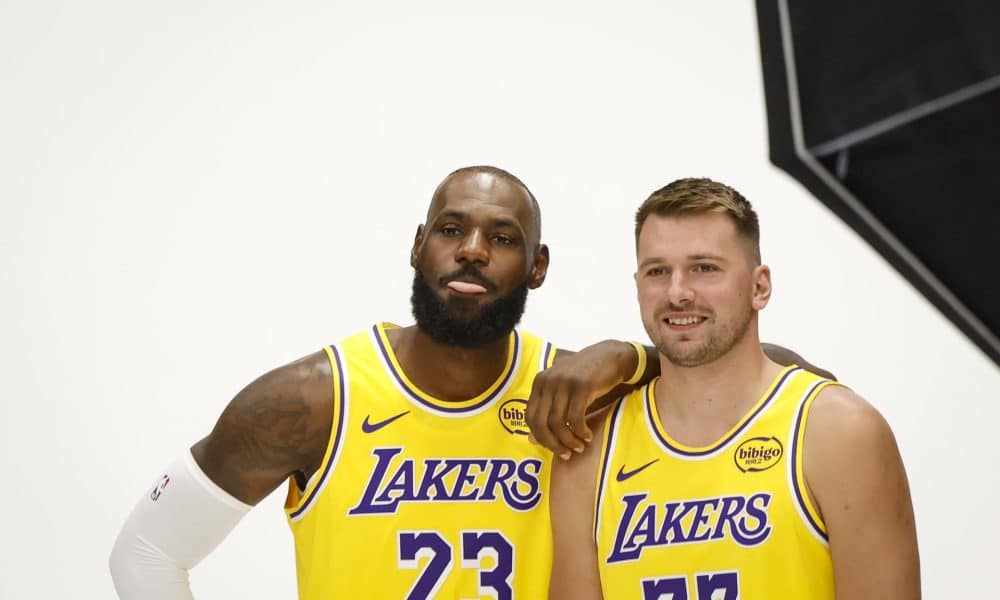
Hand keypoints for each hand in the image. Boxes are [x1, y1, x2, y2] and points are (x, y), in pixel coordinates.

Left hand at [526, 340, 635, 458]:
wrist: (610, 356)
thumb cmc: (586, 376)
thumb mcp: (563, 391)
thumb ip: (547, 412)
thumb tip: (532, 440)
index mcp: (540, 381)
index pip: (530, 417)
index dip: (540, 437)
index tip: (554, 447)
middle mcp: (548, 381)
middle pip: (541, 422)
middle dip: (553, 443)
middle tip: (566, 453)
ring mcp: (564, 382)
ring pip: (558, 423)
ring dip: (569, 440)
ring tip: (579, 446)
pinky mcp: (582, 386)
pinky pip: (575, 418)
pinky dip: (580, 432)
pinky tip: (587, 435)